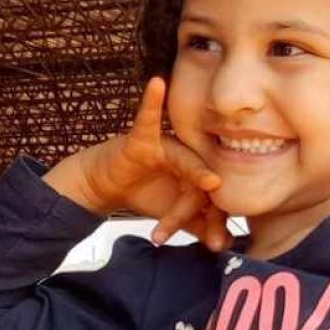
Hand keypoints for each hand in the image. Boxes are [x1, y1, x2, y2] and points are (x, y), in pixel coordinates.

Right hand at [45, 79, 231, 250]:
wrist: (107, 189)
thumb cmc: (145, 194)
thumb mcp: (173, 215)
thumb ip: (196, 226)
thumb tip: (222, 244)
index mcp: (197, 172)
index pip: (212, 195)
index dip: (216, 221)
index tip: (218, 245)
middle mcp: (187, 156)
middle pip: (203, 181)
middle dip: (203, 211)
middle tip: (210, 236)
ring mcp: (166, 145)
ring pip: (186, 162)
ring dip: (195, 175)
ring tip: (211, 182)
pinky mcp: (142, 138)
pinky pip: (147, 118)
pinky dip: (151, 101)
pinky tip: (156, 84)